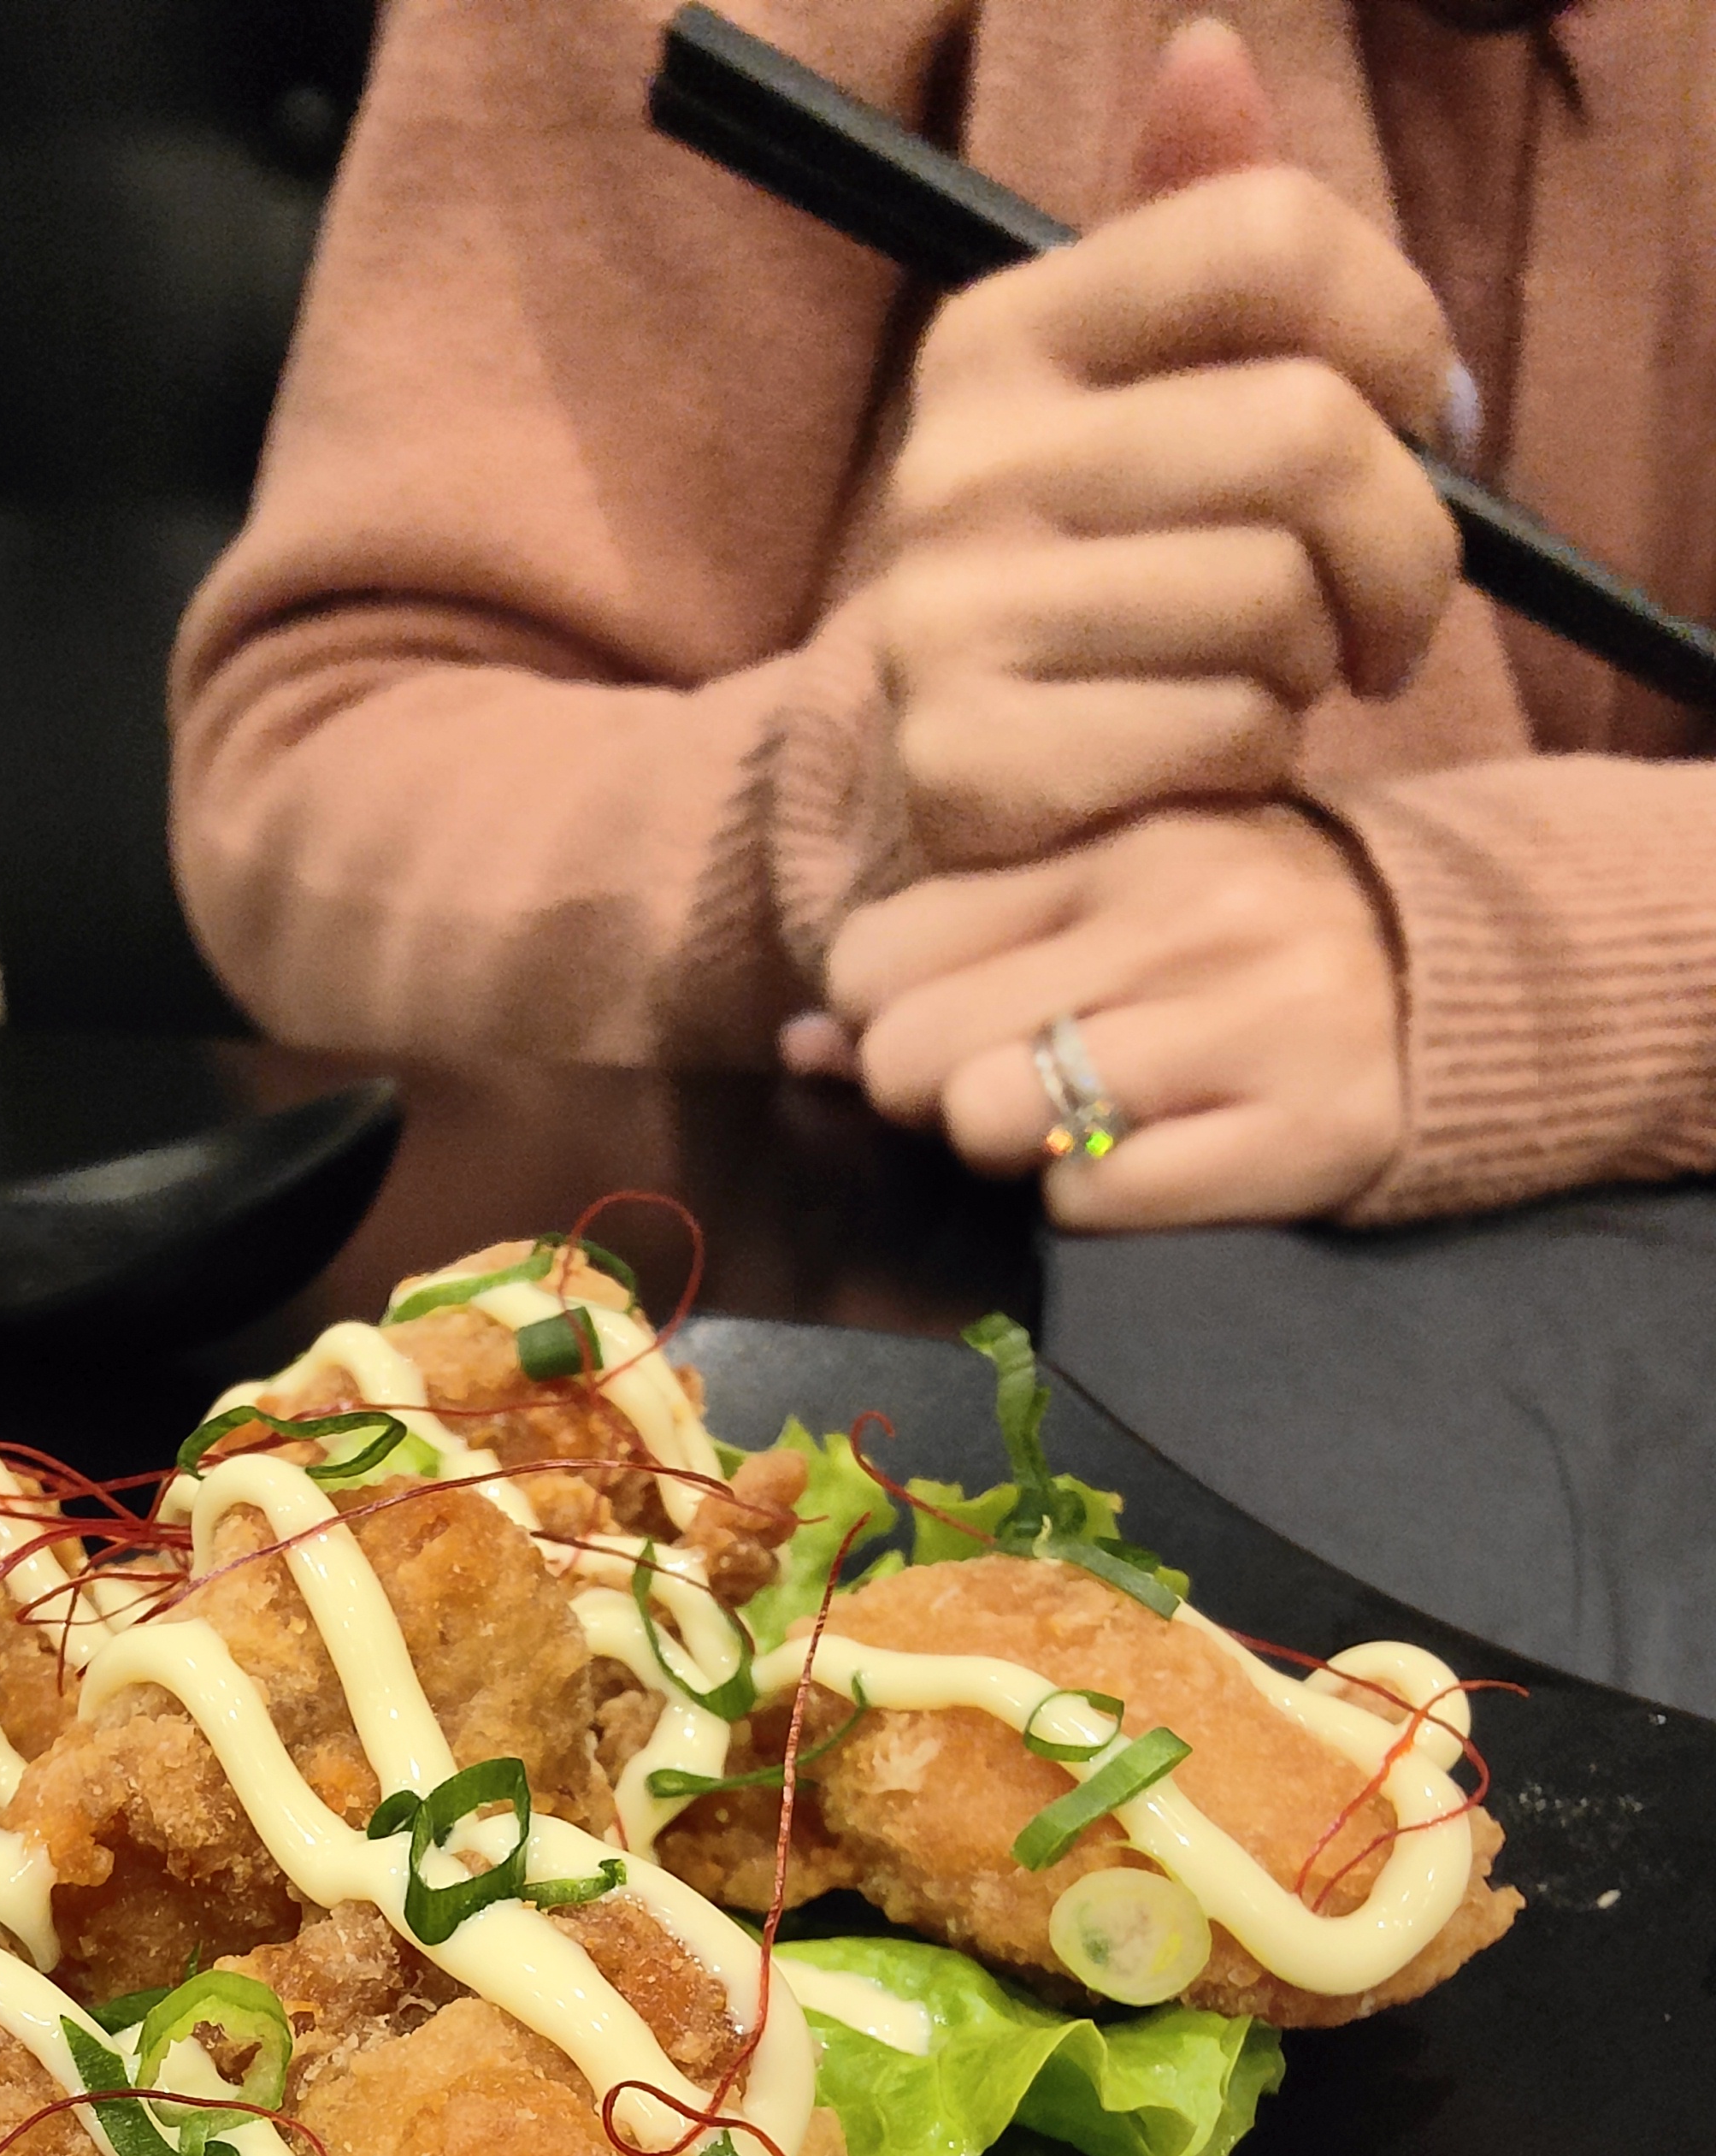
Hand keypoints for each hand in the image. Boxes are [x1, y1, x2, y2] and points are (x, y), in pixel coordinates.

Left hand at [817, 802, 1403, 1228]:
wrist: (1462, 979)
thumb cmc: (1241, 940)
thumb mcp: (1102, 899)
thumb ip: (949, 952)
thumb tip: (798, 1044)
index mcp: (1107, 840)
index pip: (875, 954)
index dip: (881, 1019)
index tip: (948, 1025)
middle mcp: (1175, 915)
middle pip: (911, 1053)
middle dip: (931, 1096)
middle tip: (1009, 1090)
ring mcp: (1244, 1023)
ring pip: (989, 1122)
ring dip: (1009, 1153)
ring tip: (1078, 1126)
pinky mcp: (1301, 1134)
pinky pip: (1092, 1205)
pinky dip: (1094, 1209)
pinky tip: (1153, 1165)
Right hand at [863, 17, 1463, 872]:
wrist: (941, 805)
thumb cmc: (1097, 586)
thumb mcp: (1133, 394)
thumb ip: (1191, 240)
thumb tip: (1209, 57)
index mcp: (998, 336)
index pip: (1267, 234)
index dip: (1400, 323)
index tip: (1415, 414)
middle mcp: (953, 464)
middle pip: (1305, 432)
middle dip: (1403, 539)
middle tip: (1384, 604)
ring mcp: (947, 622)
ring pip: (1277, 601)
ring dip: (1318, 662)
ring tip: (1265, 679)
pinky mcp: (969, 768)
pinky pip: (1224, 735)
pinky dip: (1255, 762)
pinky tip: (1202, 759)